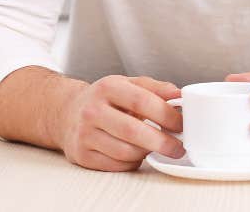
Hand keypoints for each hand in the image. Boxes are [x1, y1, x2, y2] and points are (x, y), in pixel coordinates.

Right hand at [54, 75, 184, 171]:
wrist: (68, 113)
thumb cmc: (106, 99)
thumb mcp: (128, 84)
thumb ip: (155, 88)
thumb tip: (180, 94)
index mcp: (107, 88)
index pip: (142, 101)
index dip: (166, 115)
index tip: (182, 124)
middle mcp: (92, 110)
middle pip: (133, 131)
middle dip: (162, 142)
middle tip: (178, 148)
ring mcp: (84, 134)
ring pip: (124, 152)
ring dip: (147, 153)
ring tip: (156, 148)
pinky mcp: (81, 155)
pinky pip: (115, 165)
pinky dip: (132, 162)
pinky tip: (137, 154)